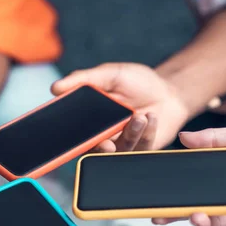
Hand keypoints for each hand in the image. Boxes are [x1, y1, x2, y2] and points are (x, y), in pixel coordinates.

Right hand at [51, 63, 189, 150]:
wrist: (170, 91)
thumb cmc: (138, 82)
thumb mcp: (111, 74)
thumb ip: (84, 80)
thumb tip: (55, 88)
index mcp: (90, 119)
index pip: (73, 133)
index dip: (70, 139)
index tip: (76, 136)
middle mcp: (103, 135)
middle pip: (93, 149)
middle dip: (100, 147)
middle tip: (108, 143)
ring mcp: (123, 144)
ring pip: (118, 151)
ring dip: (130, 134)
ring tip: (140, 115)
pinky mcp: (141, 149)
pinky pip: (139, 149)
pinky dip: (146, 133)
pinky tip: (152, 117)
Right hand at [154, 126, 225, 225]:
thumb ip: (214, 138)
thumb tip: (184, 136)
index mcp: (219, 175)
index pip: (189, 185)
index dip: (170, 191)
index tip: (154, 194)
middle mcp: (225, 194)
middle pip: (194, 207)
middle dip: (174, 215)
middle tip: (160, 217)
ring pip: (213, 222)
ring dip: (202, 222)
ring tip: (196, 217)